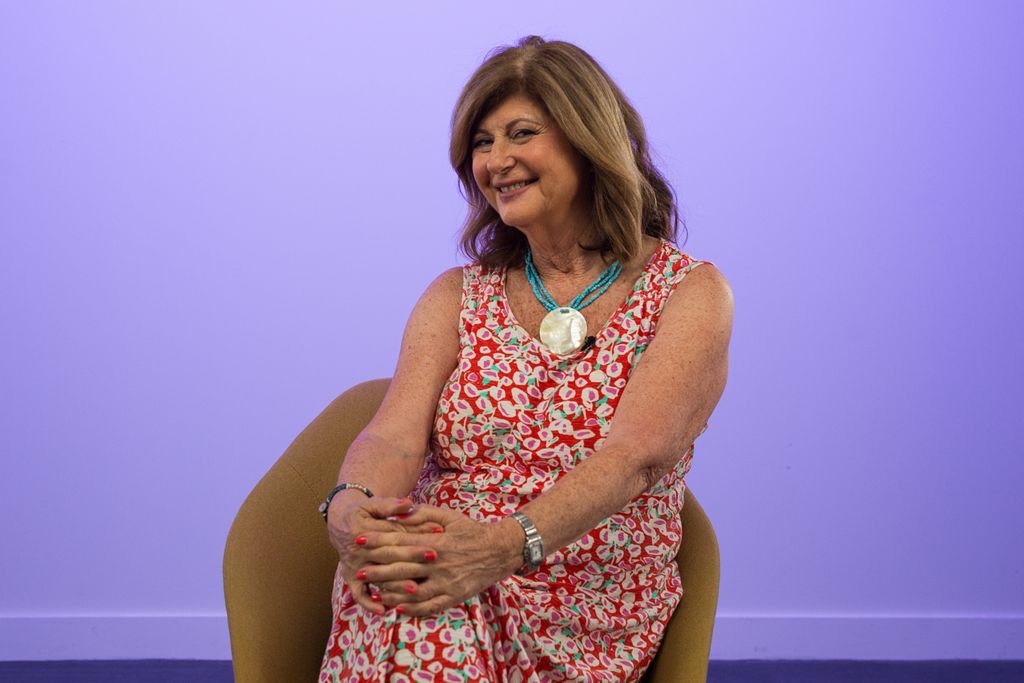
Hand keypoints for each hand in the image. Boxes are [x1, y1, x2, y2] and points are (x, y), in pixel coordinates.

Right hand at [327, 495, 440, 614]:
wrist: (340, 523)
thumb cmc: (364, 512)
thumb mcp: (374, 504)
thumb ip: (391, 505)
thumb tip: (408, 503)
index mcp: (363, 529)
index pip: (394, 534)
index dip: (416, 535)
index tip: (436, 535)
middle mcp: (358, 550)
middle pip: (388, 557)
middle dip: (411, 559)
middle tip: (433, 560)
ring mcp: (354, 566)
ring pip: (377, 578)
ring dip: (395, 585)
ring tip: (414, 589)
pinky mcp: (350, 578)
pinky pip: (359, 594)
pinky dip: (370, 604)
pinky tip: (385, 611)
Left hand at [353, 505, 521, 616]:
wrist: (500, 550)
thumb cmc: (471, 531)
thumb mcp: (449, 516)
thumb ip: (423, 514)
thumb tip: (399, 511)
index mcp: (436, 542)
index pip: (401, 542)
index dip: (378, 542)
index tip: (360, 541)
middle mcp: (439, 564)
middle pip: (402, 569)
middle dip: (378, 571)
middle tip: (359, 572)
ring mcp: (447, 583)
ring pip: (413, 592)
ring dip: (392, 592)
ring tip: (375, 591)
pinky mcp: (454, 597)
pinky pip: (429, 606)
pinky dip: (412, 609)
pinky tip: (398, 607)